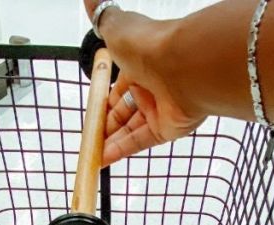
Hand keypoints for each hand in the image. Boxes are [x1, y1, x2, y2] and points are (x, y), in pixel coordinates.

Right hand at [84, 2, 205, 164]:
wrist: (182, 65)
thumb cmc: (149, 44)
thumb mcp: (116, 27)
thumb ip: (102, 18)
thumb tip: (92, 0)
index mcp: (139, 62)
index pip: (118, 85)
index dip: (104, 99)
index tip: (92, 112)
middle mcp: (151, 85)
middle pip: (124, 109)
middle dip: (107, 123)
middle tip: (90, 136)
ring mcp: (160, 108)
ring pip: (131, 128)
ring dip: (111, 140)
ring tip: (92, 153)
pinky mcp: (167, 129)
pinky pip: (141, 141)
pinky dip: (122, 150)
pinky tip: (104, 159)